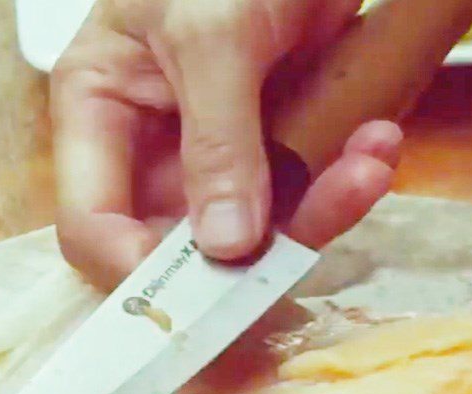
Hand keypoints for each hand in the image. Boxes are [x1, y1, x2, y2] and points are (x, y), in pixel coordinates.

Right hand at [51, 0, 401, 289]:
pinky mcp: (281, 158)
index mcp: (102, 116)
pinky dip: (350, 176)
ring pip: (264, 234)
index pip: (92, 227)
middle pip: (189, 250)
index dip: (136, 270)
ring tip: (371, 158)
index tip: (204, 284)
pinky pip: (312, 197)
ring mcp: (224, 163)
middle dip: (257, 250)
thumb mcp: (209, 31)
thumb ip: (214, 140)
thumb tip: (225, 248)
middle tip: (315, 223)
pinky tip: (379, 141)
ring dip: (325, 207)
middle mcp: (158, 155)